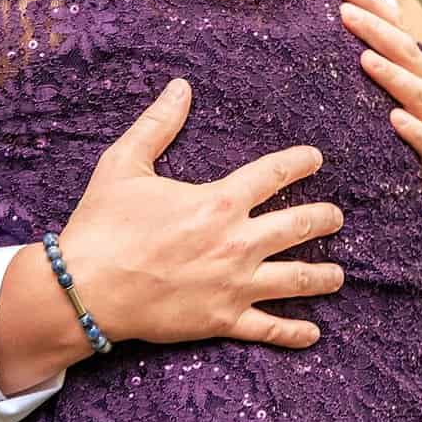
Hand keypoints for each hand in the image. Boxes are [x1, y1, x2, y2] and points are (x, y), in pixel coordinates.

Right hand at [58, 79, 344, 351]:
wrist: (83, 290)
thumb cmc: (101, 226)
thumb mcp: (123, 165)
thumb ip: (157, 125)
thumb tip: (180, 87)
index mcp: (218, 202)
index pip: (274, 175)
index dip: (299, 164)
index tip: (315, 159)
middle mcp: (236, 243)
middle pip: (299, 226)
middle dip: (324, 220)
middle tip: (336, 218)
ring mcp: (234, 285)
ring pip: (296, 279)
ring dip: (323, 275)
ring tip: (338, 275)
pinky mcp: (223, 320)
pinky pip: (269, 328)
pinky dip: (294, 333)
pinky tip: (313, 334)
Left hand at [341, 0, 421, 229]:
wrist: (418, 198)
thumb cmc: (387, 142)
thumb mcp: (371, 101)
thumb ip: (357, 68)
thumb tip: (317, 31)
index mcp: (411, 73)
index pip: (396, 29)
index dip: (375, 6)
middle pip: (406, 53)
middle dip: (377, 31)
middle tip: (345, 14)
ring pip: (419, 93)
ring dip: (393, 75)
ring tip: (365, 60)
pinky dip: (413, 128)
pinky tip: (394, 119)